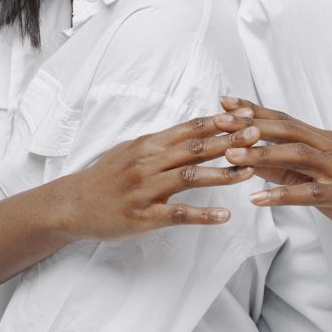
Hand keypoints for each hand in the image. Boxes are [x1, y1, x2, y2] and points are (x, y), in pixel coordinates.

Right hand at [60, 108, 258, 241]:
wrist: (74, 203)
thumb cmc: (108, 175)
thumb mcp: (134, 149)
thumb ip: (164, 141)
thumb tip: (197, 129)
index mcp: (149, 143)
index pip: (190, 128)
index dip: (219, 121)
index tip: (245, 115)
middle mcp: (148, 161)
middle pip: (195, 148)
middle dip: (228, 141)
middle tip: (257, 136)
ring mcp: (146, 189)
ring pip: (189, 177)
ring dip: (222, 174)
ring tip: (249, 172)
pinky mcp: (144, 216)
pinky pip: (177, 214)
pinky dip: (203, 214)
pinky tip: (224, 215)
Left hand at [217, 98, 331, 251]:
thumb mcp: (322, 180)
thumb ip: (291, 171)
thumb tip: (254, 163)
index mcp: (325, 141)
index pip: (283, 119)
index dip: (252, 110)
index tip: (222, 102)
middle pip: (286, 128)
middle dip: (250, 124)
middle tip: (217, 121)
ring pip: (296, 155)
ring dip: (262, 154)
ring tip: (231, 157)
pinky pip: (312, 194)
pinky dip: (283, 196)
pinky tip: (258, 201)